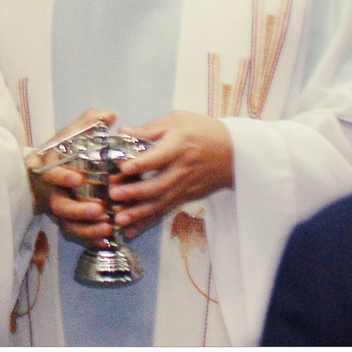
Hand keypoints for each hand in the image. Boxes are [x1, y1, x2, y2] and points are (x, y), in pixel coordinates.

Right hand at [29, 109, 117, 249]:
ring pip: (68, 224)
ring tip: (106, 227)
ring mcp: (60, 209)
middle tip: (98, 210)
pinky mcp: (68, 222)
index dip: (62, 177)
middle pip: (60, 206)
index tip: (76, 178)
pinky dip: (90, 238)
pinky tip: (105, 238)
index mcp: (50, 169)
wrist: (42, 177)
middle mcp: (52, 192)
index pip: (51, 174)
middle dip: (78, 210)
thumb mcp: (69, 137)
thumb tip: (108, 114)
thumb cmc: (60, 155)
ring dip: (86, 228)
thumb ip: (87, 125)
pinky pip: (76, 235)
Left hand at [110, 111, 233, 239]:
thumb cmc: (204, 132)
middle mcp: (182, 170)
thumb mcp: (178, 120)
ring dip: (139, 213)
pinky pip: (165, 211)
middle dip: (136, 191)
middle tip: (114, 194)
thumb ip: (149, 129)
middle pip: (159, 184)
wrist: (237, 153)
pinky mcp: (186, 198)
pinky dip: (148, 222)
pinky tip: (132, 231)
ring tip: (119, 219)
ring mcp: (185, 187)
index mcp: (179, 147)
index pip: (160, 157)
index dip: (142, 163)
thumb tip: (123, 132)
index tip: (123, 166)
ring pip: (161, 203)